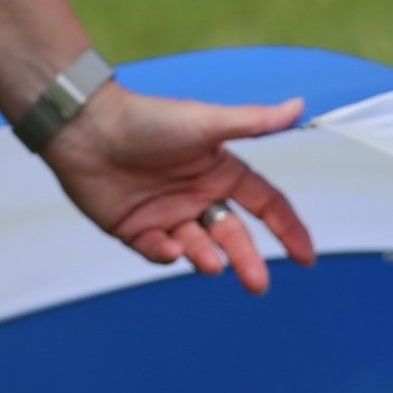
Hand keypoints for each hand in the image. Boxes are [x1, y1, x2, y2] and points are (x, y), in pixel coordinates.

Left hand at [42, 88, 316, 292]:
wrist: (86, 128)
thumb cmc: (147, 119)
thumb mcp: (206, 123)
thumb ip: (254, 123)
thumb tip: (299, 108)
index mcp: (220, 172)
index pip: (265, 205)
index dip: (288, 230)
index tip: (306, 258)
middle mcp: (198, 197)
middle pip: (234, 236)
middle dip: (248, 261)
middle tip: (259, 285)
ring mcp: (168, 215)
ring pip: (199, 248)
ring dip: (208, 258)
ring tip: (212, 263)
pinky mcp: (137, 230)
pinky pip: (158, 252)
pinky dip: (166, 254)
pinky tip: (167, 247)